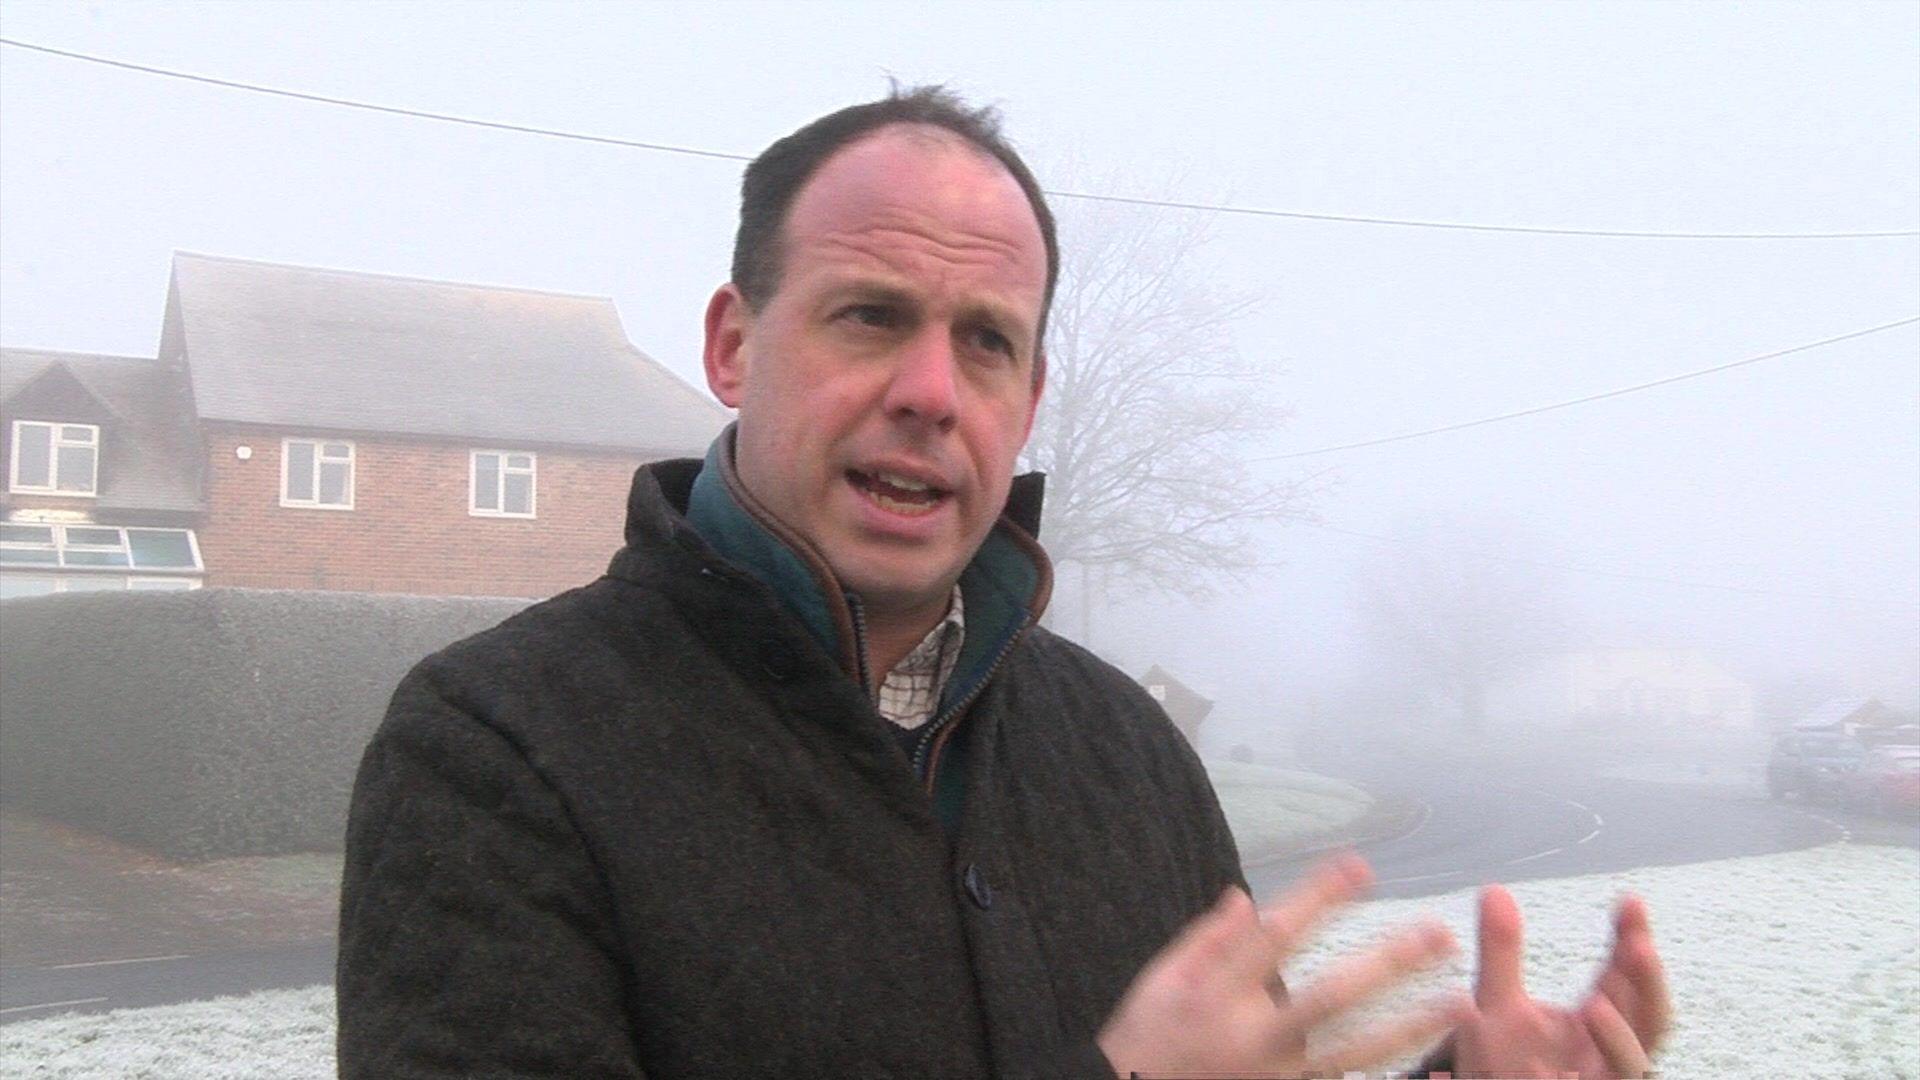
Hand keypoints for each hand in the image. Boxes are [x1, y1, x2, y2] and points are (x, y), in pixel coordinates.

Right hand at [1097, 854, 1470, 1078]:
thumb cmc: (1145, 1039)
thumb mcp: (1158, 981)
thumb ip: (1206, 939)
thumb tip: (1246, 898)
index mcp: (1217, 992)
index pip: (1277, 935)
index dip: (1320, 898)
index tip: (1360, 866)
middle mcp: (1252, 1035)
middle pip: (1332, 996)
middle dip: (1388, 964)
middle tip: (1436, 935)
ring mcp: (1274, 1074)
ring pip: (1354, 1051)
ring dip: (1410, 1026)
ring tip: (1458, 1003)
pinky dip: (1383, 1073)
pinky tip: (1429, 1065)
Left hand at [1448, 885, 1671, 1078]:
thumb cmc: (1502, 1063)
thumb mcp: (1495, 1004)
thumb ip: (1500, 951)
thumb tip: (1494, 890)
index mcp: (1595, 1023)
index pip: (1624, 977)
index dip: (1630, 940)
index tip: (1630, 899)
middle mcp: (1607, 1056)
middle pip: (1646, 1020)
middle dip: (1646, 985)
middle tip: (1639, 947)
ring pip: (1630, 1066)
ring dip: (1619, 1040)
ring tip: (1596, 1005)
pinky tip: (1544, 1067)